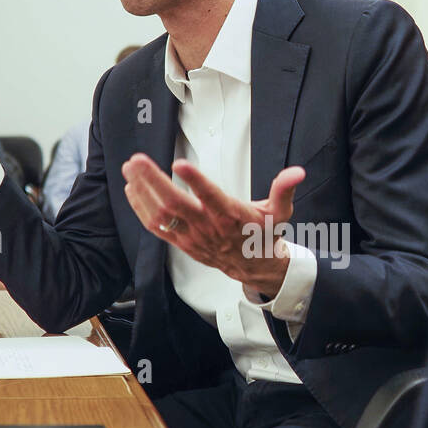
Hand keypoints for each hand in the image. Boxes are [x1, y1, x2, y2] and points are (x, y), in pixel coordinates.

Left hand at [122, 153, 304, 296]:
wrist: (253, 267)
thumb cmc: (263, 234)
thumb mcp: (279, 212)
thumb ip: (284, 189)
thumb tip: (298, 172)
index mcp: (231, 216)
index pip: (211, 198)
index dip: (196, 181)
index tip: (180, 164)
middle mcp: (208, 227)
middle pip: (175, 204)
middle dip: (153, 181)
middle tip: (138, 160)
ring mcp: (191, 236)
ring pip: (161, 214)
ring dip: (142, 191)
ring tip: (130, 168)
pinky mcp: (181, 242)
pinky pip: (156, 227)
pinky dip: (140, 208)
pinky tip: (131, 189)